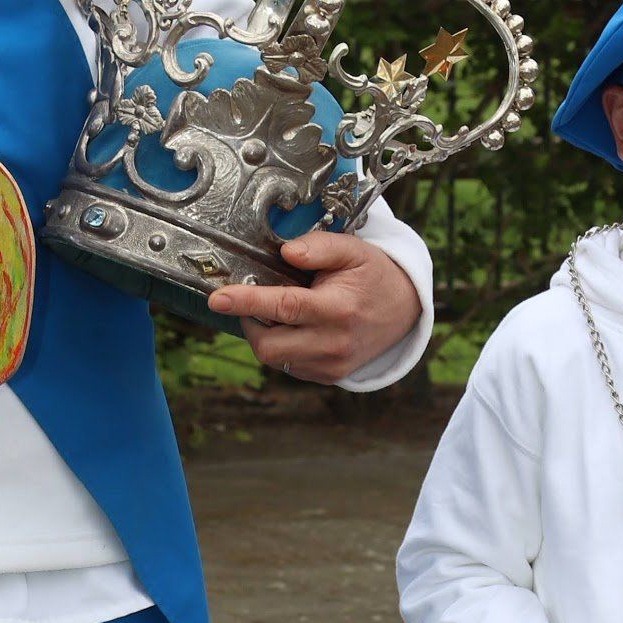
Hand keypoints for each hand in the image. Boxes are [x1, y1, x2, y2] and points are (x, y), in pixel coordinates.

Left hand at [206, 230, 421, 382]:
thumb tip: (286, 251)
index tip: (218, 298)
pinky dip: (280, 346)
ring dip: (263, 334)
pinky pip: (287, 366)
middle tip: (250, 300)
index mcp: (339, 309)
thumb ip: (320, 246)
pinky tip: (294, 327)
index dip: (247, 302)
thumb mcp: (354, 250)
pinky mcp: (328, 376)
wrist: (403, 312)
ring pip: (274, 359)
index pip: (285, 307)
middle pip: (270, 345)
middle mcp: (334, 343)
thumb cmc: (373, 277)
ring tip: (275, 311)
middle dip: (249, 322)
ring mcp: (331, 365)